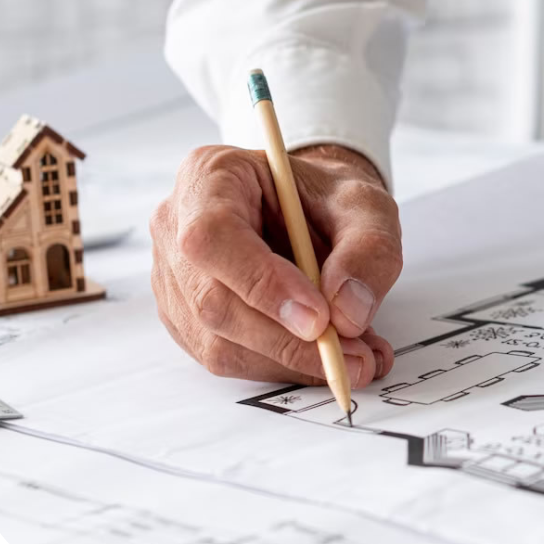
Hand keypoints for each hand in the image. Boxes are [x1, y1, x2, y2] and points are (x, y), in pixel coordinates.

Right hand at [151, 144, 400, 387]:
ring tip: (357, 357)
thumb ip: (368, 251)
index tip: (319, 318)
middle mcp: (176, 227)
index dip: (262, 283)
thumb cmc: (330, 200)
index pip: (213, 236)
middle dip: (289, 341)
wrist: (315, 212)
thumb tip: (348, 313)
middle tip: (355, 356)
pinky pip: (230, 359)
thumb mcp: (367, 206)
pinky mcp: (189, 321)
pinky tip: (328, 356)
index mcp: (209, 177)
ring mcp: (176, 279)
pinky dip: (285, 366)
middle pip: (212, 302)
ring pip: (219, 342)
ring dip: (292, 361)